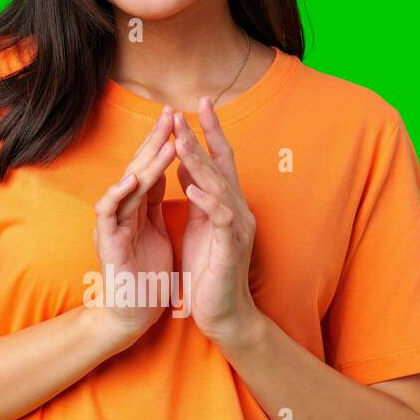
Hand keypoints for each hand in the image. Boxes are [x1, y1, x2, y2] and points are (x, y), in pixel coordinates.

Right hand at [90, 105, 175, 341]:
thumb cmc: (146, 276)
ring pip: (127, 185)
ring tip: (163, 143)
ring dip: (145, 164)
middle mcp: (123, 211)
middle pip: (139, 167)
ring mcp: (113, 224)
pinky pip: (108, 214)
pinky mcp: (108, 243)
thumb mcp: (155, 231)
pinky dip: (117, 195)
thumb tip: (164, 174)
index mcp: (138, 207)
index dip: (166, 143)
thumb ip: (155, 203)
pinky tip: (130, 180)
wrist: (132, 315)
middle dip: (155, 141)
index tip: (182, 118)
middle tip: (171, 114)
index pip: (152, 167)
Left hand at [172, 98, 261, 345]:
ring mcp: (237, 228)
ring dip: (200, 162)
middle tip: (187, 109)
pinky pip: (221, 218)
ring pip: (219, 185)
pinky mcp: (231, 247)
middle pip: (222, 165)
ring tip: (182, 140)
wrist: (223, 314)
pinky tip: (192, 187)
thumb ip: (198, 197)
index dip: (209, 132)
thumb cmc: (209, 273)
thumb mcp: (200, 227)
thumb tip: (186, 166)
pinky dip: (207, 200)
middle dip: (203, 136)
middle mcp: (237, 210)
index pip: (219, 160)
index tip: (196, 104)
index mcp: (227, 204)